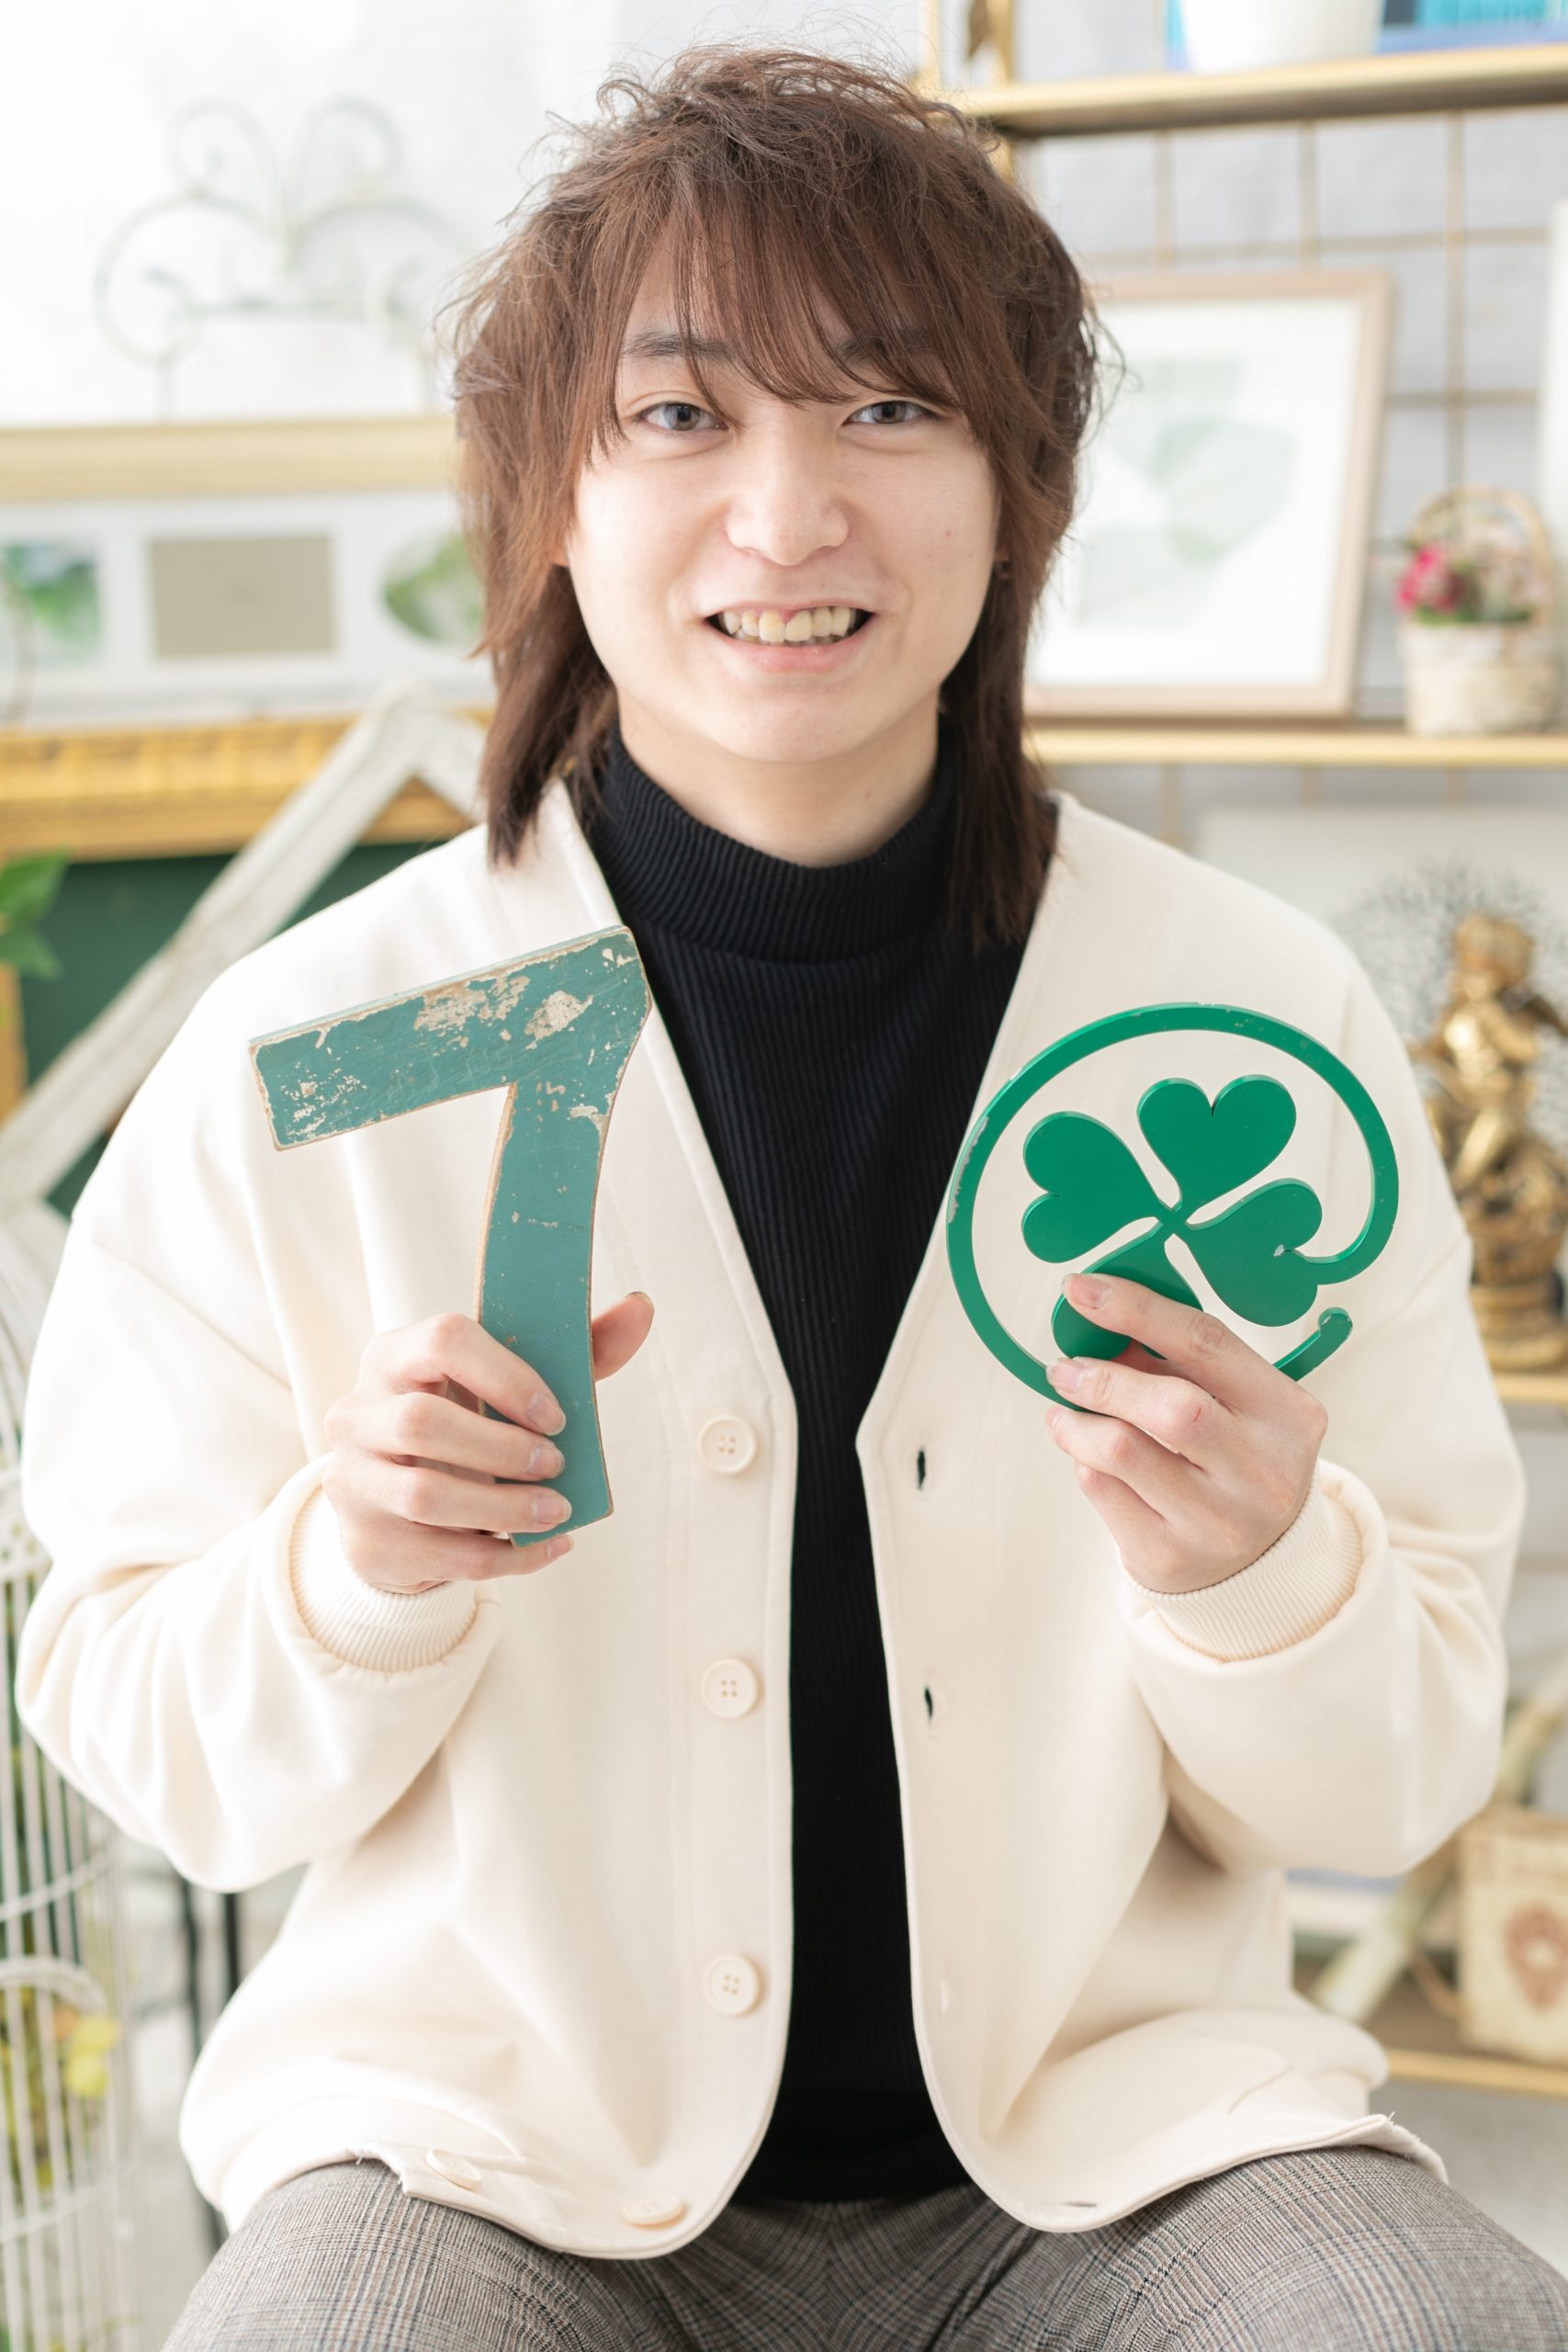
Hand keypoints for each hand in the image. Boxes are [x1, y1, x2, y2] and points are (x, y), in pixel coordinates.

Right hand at [321, 1293, 654, 1592]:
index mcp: (394, 1356)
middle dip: (503, 1450)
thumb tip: (640, 1309)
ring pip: (426, 1496)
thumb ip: (574, 1349)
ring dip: (507, 1508)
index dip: (506, 1376)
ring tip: (558, 1511)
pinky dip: (505, 1557)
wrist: (399, 1501)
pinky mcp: (367, 1542)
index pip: (443, 1340)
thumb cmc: (466, 1422)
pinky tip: (546, 1546)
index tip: (556, 1416)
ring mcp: (352, 1480)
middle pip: (423, 1423)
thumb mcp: (510, 1384)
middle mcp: (358, 1413)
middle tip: (557, 1466)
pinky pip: (440, 1556)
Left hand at [1043, 1270, 1326, 1596]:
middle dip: (1104, 1378)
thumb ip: (1178, 1361)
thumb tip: (1097, 1316)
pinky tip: (1086, 1453)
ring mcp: (1220, 1522)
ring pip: (1122, 1451)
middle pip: (1171, 1407)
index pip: (1207, 1343)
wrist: (1256, 1563)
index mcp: (1288, 1415)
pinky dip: (1082, 1460)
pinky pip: (1102, 1490)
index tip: (1083, 1290)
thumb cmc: (1235, 1462)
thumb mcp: (1234, 1405)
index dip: (1137, 1309)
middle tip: (1064, 1367)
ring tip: (1066, 1411)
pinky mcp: (1171, 1556)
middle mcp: (1264, 1471)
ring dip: (1077, 1421)